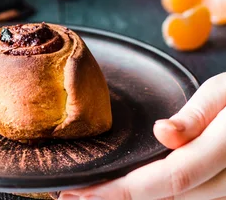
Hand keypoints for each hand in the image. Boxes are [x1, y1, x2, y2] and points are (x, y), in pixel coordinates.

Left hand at [61, 73, 225, 199]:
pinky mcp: (220, 192)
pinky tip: (125, 191)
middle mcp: (225, 184)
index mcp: (224, 151)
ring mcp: (225, 192)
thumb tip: (163, 133)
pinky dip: (153, 197)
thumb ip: (195, 117)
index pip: (166, 180)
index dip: (120, 191)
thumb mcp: (225, 92)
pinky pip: (185, 198)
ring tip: (90, 195)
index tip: (81, 192)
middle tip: (70, 196)